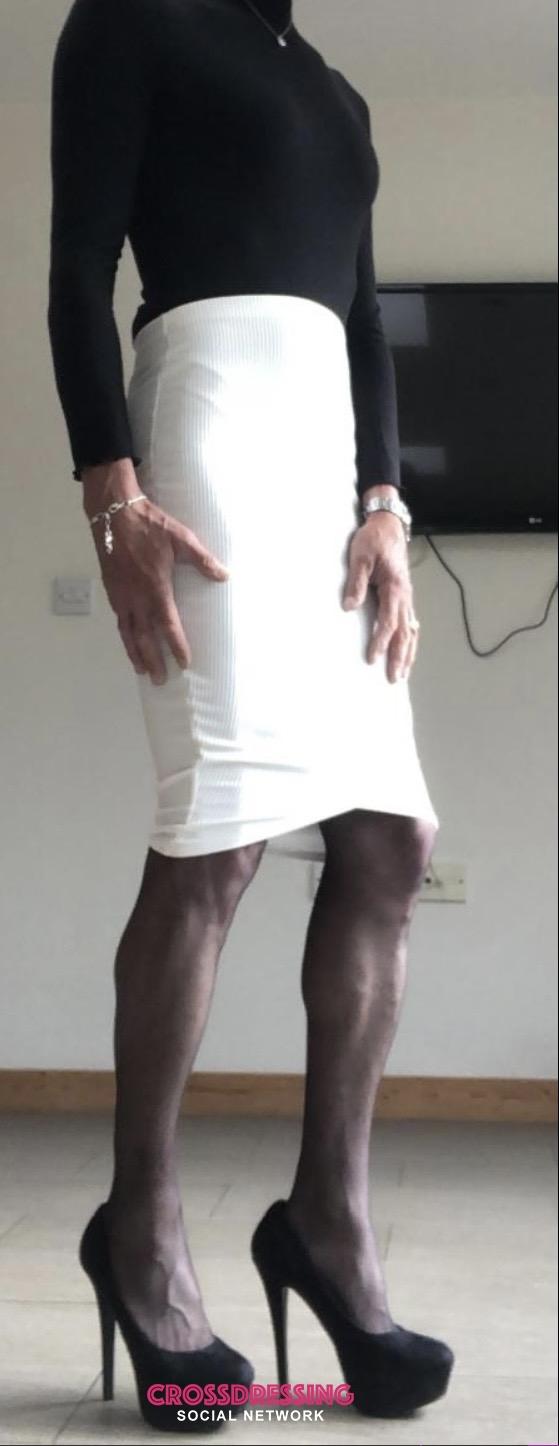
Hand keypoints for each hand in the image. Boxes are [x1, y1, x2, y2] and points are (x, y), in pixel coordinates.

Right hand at [82, 464, 228, 684]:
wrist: (113, 512)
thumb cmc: (150, 524)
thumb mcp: (181, 538)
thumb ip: (203, 559)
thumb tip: (225, 575)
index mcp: (155, 587)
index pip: (168, 624)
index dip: (176, 645)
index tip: (184, 663)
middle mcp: (136, 597)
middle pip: (144, 636)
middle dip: (153, 659)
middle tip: (160, 680)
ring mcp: (121, 594)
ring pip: (127, 632)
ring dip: (135, 653)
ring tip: (142, 671)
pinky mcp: (112, 589)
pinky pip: (119, 620)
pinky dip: (124, 636)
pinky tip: (129, 641)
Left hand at [342, 511, 419, 682]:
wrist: (388, 525)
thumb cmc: (373, 539)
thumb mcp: (360, 556)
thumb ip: (356, 582)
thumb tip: (350, 606)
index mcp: (394, 588)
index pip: (388, 623)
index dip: (380, 642)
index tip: (372, 659)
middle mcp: (405, 596)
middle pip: (404, 633)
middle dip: (400, 658)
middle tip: (394, 679)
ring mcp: (407, 597)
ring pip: (411, 631)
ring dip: (408, 653)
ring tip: (403, 673)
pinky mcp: (405, 596)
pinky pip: (411, 622)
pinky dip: (410, 639)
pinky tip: (408, 649)